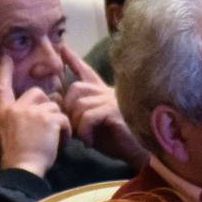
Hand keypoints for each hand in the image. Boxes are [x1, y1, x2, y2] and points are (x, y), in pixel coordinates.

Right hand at [0, 57, 69, 176]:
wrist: (23, 167)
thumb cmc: (17, 155)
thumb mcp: (5, 132)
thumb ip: (14, 117)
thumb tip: (27, 108)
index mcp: (3, 112)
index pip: (1, 87)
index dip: (4, 72)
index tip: (6, 59)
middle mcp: (15, 108)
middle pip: (37, 93)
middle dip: (45, 105)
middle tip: (47, 125)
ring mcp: (31, 111)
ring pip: (53, 106)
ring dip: (57, 121)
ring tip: (53, 138)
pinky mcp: (48, 118)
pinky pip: (63, 118)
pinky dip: (66, 131)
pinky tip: (61, 142)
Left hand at [58, 46, 144, 164]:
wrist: (141, 153)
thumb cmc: (118, 142)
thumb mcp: (94, 128)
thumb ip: (79, 115)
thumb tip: (60, 104)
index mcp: (104, 94)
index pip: (86, 72)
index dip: (73, 60)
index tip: (63, 48)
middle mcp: (108, 93)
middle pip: (76, 88)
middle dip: (68, 108)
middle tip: (74, 127)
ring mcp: (113, 100)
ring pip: (80, 104)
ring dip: (77, 124)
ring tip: (84, 138)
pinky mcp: (115, 111)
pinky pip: (89, 117)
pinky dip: (85, 132)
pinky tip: (89, 143)